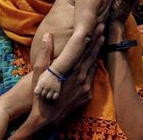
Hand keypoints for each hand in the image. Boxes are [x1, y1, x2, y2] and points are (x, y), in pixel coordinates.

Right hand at [10, 24, 103, 138]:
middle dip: (98, 40)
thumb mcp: (39, 71)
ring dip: (96, 53)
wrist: (46, 117)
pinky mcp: (87, 95)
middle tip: (103, 27)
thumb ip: (45, 52)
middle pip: (92, 54)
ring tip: (101, 41)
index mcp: (71, 68)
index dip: (92, 36)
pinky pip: (91, 79)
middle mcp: (81, 76)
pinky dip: (92, 69)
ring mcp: (86, 86)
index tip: (98, 25)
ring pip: (93, 65)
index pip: (85, 48)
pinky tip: (93, 63)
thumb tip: (47, 35)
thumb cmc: (41, 92)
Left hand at [34, 69, 61, 99]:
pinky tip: (52, 94)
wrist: (55, 72)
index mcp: (41, 83)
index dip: (37, 93)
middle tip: (43, 92)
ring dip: (47, 96)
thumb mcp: (40, 78)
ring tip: (48, 93)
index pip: (36, 92)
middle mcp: (46, 87)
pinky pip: (55, 97)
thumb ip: (38, 85)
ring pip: (48, 97)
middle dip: (42, 94)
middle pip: (42, 95)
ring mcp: (52, 88)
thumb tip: (36, 92)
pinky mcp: (57, 89)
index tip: (38, 91)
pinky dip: (53, 97)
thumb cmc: (46, 75)